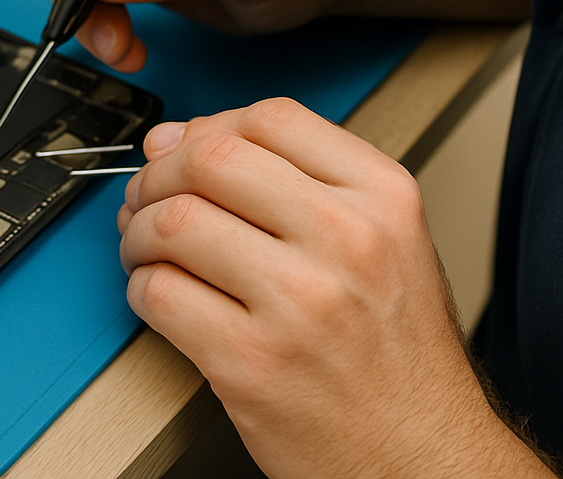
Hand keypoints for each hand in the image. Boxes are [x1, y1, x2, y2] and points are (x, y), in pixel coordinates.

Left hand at [117, 100, 553, 478]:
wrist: (423, 457)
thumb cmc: (398, 351)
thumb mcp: (383, 239)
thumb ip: (292, 178)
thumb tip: (182, 139)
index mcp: (382, 196)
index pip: (271, 118)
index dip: (211, 126)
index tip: (188, 148)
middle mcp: (346, 237)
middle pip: (212, 158)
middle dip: (160, 173)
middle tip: (150, 196)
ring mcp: (298, 300)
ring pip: (174, 221)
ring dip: (139, 231)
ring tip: (146, 247)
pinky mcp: (250, 362)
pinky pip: (160, 292)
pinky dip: (141, 286)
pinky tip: (160, 292)